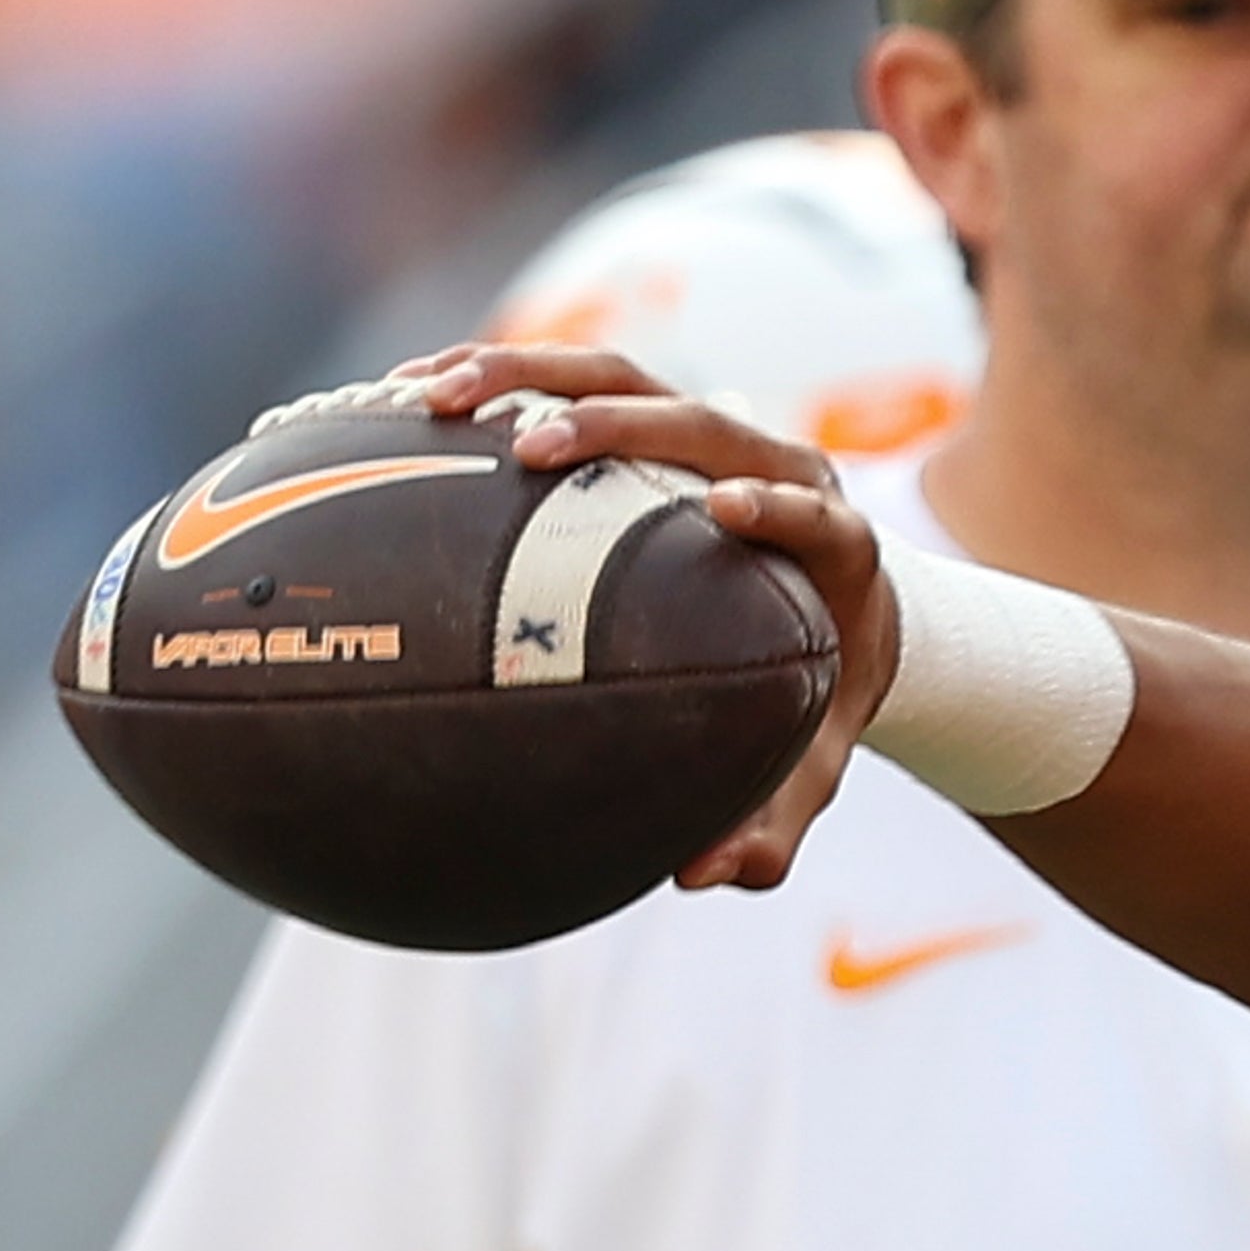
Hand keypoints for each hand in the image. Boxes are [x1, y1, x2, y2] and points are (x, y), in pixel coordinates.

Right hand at [396, 341, 896, 890]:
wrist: (844, 610)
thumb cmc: (818, 692)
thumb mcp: (810, 764)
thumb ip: (773, 824)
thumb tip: (703, 875)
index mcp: (834, 544)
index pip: (815, 508)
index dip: (778, 502)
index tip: (723, 507)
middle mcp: (775, 465)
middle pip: (705, 417)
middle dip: (622, 421)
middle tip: (532, 448)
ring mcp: (713, 430)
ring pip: (626, 377)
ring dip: (532, 375)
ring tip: (433, 397)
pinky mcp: (655, 415)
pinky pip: (575, 382)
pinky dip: (496, 380)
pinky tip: (405, 399)